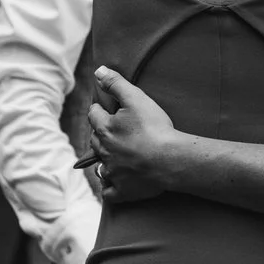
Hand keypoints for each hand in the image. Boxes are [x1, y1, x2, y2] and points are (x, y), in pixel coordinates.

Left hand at [84, 66, 180, 203]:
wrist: (170, 160)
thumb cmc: (155, 128)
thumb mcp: (136, 98)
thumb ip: (116, 84)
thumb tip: (99, 71)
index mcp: (105, 128)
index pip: (94, 115)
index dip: (100, 110)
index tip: (105, 108)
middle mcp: (104, 151)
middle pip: (95, 139)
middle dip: (100, 133)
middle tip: (111, 130)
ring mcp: (112, 172)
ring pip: (100, 166)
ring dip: (104, 160)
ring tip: (112, 156)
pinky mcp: (122, 190)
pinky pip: (109, 192)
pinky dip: (109, 187)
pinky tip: (113, 182)